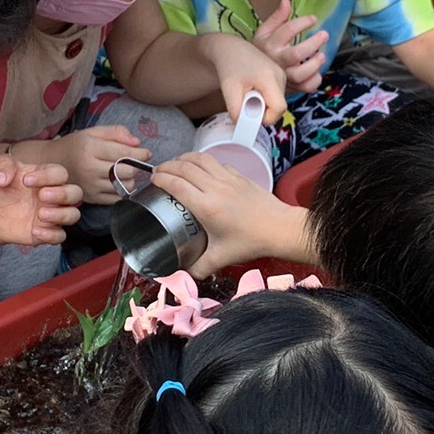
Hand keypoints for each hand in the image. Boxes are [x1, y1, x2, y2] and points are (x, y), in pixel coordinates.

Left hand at [0, 154, 80, 245]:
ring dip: (60, 215)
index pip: (59, 173)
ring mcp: (54, 214)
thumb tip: (1, 177)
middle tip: (41, 196)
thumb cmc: (2, 188)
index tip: (26, 180)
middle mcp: (56, 195)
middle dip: (62, 195)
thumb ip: (1, 166)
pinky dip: (51, 235)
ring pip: (73, 215)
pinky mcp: (49, 232)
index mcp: (48, 177)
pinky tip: (35, 231)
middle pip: (75, 193)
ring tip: (40, 214)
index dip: (47, 176)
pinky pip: (60, 236)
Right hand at [46, 125, 147, 203]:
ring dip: (131, 179)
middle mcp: (89, 168)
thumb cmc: (76, 145)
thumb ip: (117, 132)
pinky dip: (122, 190)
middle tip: (136, 162)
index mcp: (90, 148)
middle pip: (127, 171)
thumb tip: (137, 143)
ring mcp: (90, 186)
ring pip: (125, 186)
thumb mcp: (94, 132)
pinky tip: (118, 182)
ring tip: (125, 171)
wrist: (52, 163)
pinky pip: (117, 198)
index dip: (140, 154)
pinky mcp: (91, 198)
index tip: (147, 153)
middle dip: (136, 166)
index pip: (124, 153)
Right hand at [150, 151, 300, 273]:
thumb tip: (183, 275)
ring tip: (175, 164)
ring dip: (184, 158)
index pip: (176, 184)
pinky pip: (216, 161)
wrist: (280, 228)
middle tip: (159, 172)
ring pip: (200, 159)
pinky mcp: (239, 176)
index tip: (153, 179)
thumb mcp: (221, 257)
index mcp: (207, 206)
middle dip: (167, 166)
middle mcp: (215, 187)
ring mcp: (228, 178)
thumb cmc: (252, 241)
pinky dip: (203, 161)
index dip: (161, 178)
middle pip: (184, 167)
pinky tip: (200, 167)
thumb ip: (199, 268)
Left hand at [200, 32, 289, 120]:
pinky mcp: (282, 76)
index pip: (279, 108)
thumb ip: (237, 111)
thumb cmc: (229, 68)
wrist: (231, 49)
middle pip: (279, 107)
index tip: (251, 114)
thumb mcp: (228, 91)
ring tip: (249, 92)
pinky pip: (277, 96)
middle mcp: (280, 75)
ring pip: (278, 102)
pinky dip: (265, 98)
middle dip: (262, 111)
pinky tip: (255, 89)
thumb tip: (245, 127)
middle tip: (246, 101)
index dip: (266, 118)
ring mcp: (283, 75)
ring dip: (263, 104)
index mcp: (269, 77)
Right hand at [253, 0, 326, 94]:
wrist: (251, 75)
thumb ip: (277, 17)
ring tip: (322, 55)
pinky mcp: (291, 88)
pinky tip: (317, 73)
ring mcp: (284, 76)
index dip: (303, 23)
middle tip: (324, 34)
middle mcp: (276, 61)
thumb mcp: (265, 32)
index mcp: (270, 45)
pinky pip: (305, 88)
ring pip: (300, 74)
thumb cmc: (263, 50)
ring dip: (314, 65)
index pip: (287, 31)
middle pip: (296, 54)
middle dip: (313, 44)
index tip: (313, 19)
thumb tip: (286, 0)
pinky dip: (314, 81)